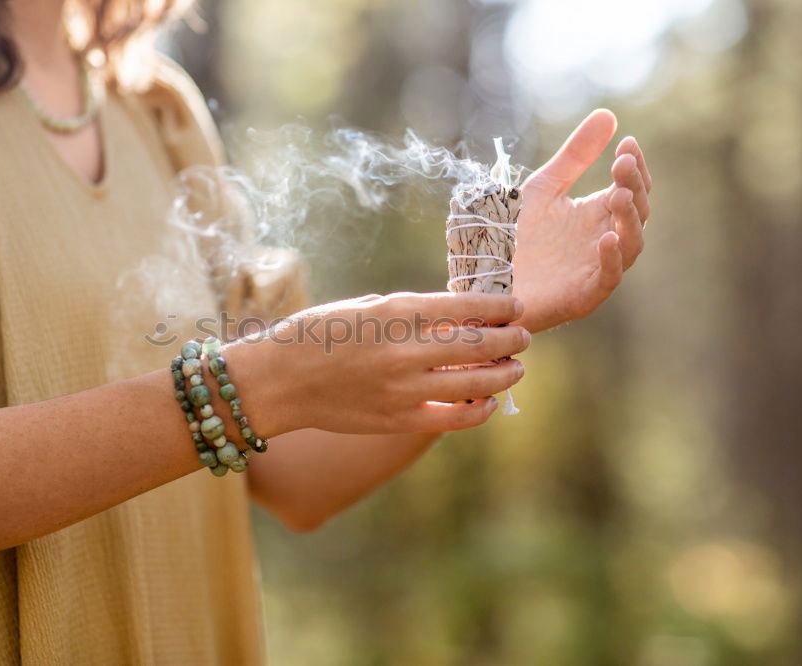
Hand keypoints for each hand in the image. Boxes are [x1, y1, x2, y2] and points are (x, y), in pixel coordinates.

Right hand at [223, 292, 530, 435]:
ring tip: (514, 369)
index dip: (502, 307)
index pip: (470, 306)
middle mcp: (406, 350)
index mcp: (397, 312)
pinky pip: (454, 418)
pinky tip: (487, 402)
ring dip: (504, 374)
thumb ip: (411, 312)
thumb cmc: (317, 334)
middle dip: (512, 340)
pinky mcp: (398, 420)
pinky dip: (479, 410)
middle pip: (482, 345)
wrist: (278, 380)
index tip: (517, 307)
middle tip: (523, 338)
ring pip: (476, 383)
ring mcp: (404, 389)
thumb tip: (457, 317)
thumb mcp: (365, 307)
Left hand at [512, 109, 651, 332]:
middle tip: (621, 165)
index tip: (626, 143)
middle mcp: (603, 238)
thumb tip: (609, 115)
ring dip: (629, 220)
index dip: (633, 166)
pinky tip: (605, 238)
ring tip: (619, 196)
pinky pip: (609, 278)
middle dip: (633, 187)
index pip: (630, 187)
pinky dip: (612, 259)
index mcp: (596, 213)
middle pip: (636, 212)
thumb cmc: (512, 236)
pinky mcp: (584, 295)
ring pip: (631, 245)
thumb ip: (573, 157)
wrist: (482, 279)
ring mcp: (596, 267)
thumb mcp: (543, 188)